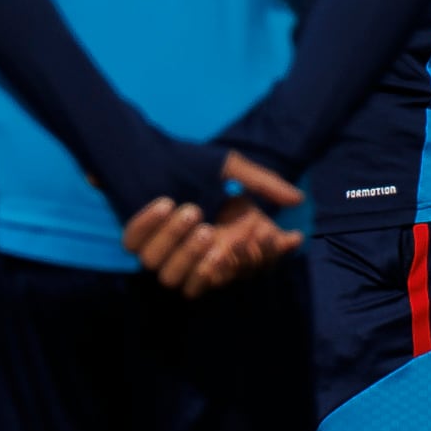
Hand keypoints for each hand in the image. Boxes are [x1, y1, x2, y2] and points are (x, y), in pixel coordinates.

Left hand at [121, 153, 302, 298]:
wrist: (154, 148)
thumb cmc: (197, 162)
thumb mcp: (233, 171)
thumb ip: (264, 185)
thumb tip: (297, 199)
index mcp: (213, 248)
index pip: (228, 274)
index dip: (238, 264)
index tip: (245, 239)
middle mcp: (184, 255)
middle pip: (191, 282)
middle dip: (200, 258)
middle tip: (209, 229)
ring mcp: (157, 249)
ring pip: (161, 270)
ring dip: (177, 242)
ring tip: (191, 210)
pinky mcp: (134, 235)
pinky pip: (133, 244)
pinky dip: (149, 226)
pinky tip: (165, 202)